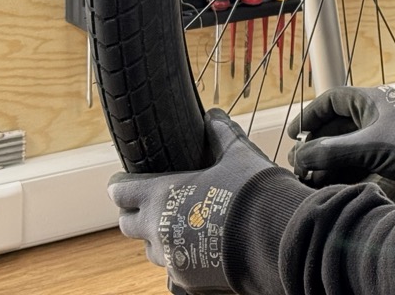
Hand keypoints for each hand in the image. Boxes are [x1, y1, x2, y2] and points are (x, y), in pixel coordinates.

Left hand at [109, 110, 273, 294]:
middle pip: (127, 224)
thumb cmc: (252, 190)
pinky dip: (180, 258)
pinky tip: (200, 247)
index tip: (124, 181)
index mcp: (161, 195)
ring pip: (149, 249)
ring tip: (178, 227)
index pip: (120, 192)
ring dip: (156, 237)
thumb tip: (213, 115)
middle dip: (135, 212)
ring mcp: (170, 258)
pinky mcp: (187, 279)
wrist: (274, 236)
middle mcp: (157, 229)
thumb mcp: (237, 154)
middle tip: (151, 204)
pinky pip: (173, 270)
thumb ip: (220, 133)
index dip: (120, 185)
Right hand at [287, 84, 394, 198]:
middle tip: (298, 164)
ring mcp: (383, 137)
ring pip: (346, 147)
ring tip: (308, 179)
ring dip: (327, 162)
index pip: (332, 100)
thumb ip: (331, 151)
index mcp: (372, 100)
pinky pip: (359, 162)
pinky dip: (342, 172)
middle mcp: (376, 115)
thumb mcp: (369, 148)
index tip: (293, 133)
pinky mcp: (390, 157)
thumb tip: (299, 156)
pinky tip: (327, 185)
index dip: (310, 115)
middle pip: (336, 127)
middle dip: (316, 146)